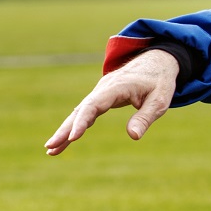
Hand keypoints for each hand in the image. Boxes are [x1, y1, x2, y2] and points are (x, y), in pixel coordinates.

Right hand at [45, 50, 179, 155]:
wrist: (157, 61)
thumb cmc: (160, 81)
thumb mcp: (159, 100)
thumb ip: (145, 117)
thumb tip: (133, 136)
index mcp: (116, 86)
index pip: (94, 105)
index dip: (82, 122)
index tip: (73, 138)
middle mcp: (104, 88)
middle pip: (80, 110)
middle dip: (65, 129)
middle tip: (50, 147)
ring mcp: (101, 92)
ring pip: (80, 112)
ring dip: (66, 130)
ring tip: (51, 150)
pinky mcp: (102, 97)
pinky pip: (86, 112)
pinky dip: (76, 125)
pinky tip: (67, 139)